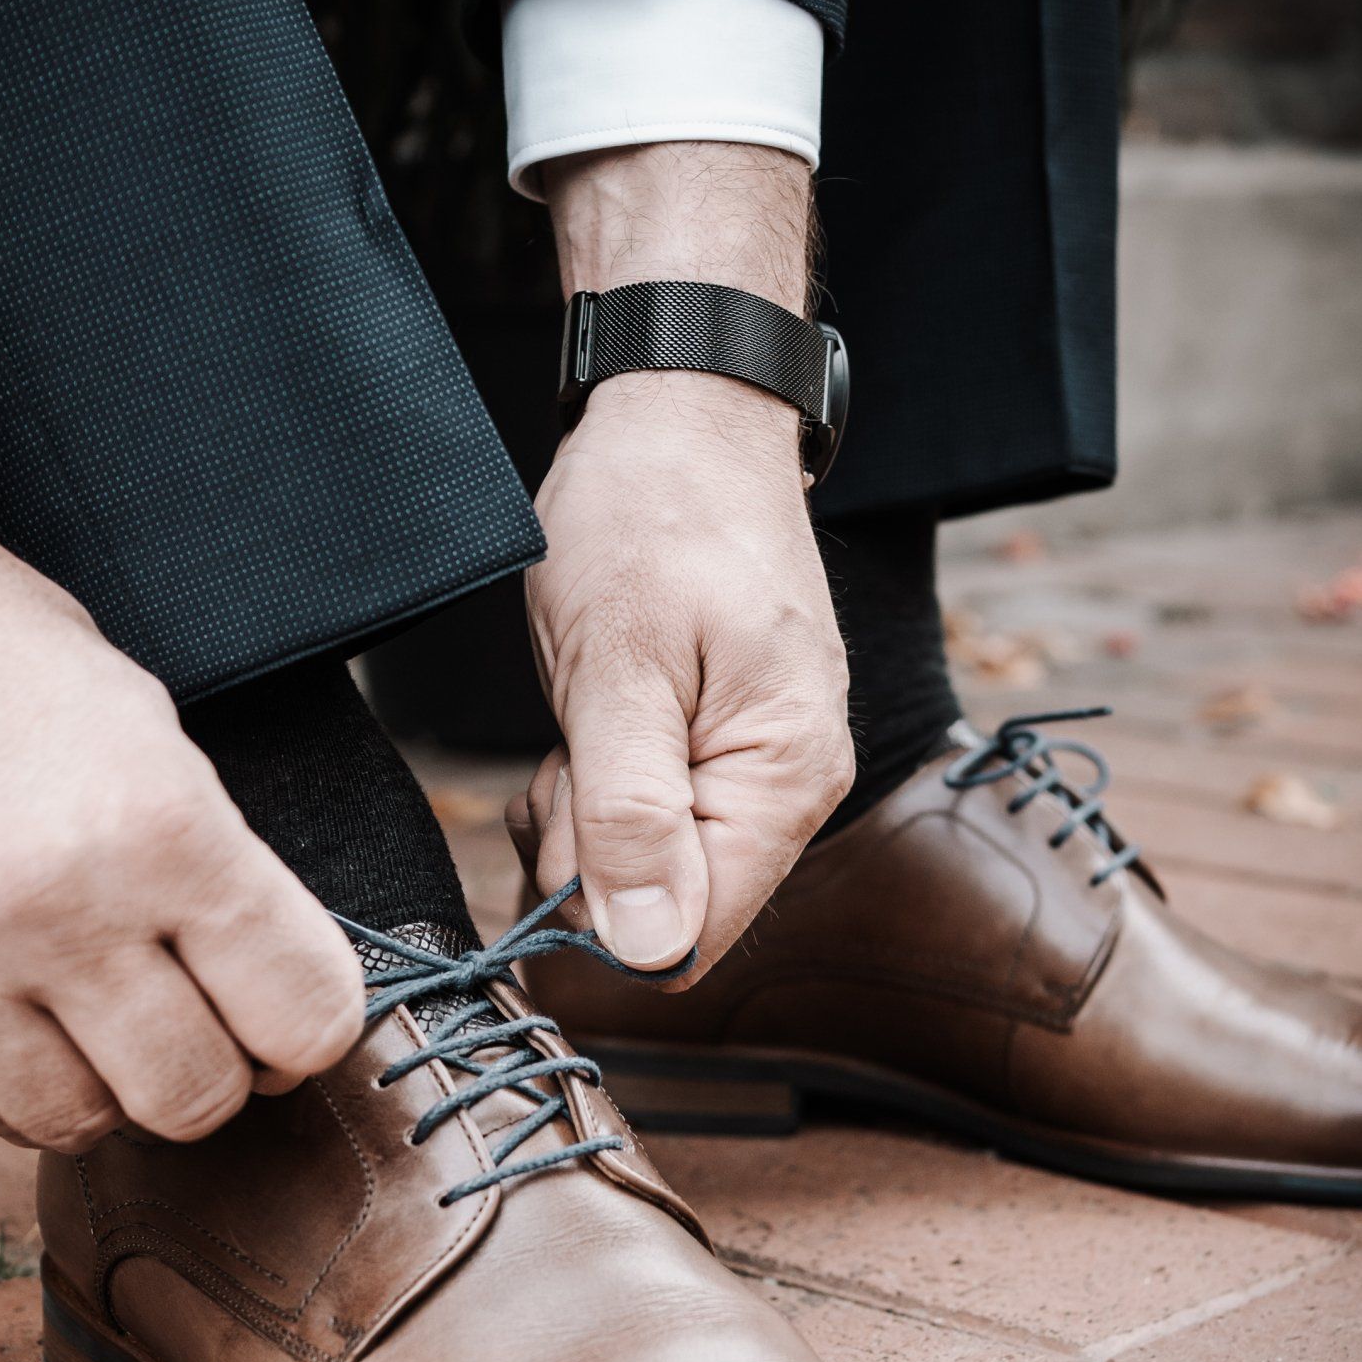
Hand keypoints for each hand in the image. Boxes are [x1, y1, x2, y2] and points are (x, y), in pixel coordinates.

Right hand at [0, 296, 363, 1149]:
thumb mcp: (146, 726)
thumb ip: (213, 869)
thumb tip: (273, 1002)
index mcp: (163, 827)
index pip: (305, 1016)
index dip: (305, 1030)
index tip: (279, 1018)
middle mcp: (56, 908)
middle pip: (193, 1098)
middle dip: (205, 1070)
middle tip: (179, 1018)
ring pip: (74, 1122)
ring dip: (93, 1082)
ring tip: (75, 1006)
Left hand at [516, 142, 853, 977]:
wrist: (685, 411)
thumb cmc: (649, 516)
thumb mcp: (614, 670)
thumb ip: (628, 816)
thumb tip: (646, 950)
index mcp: (786, 780)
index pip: (691, 936)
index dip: (603, 907)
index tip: (565, 809)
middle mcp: (796, 788)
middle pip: (670, 907)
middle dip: (591, 848)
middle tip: (570, 743)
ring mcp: (768, 765)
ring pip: (653, 862)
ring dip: (591, 810)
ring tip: (586, 710)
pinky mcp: (735, 744)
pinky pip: (660, 813)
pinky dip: (606, 781)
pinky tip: (598, 713)